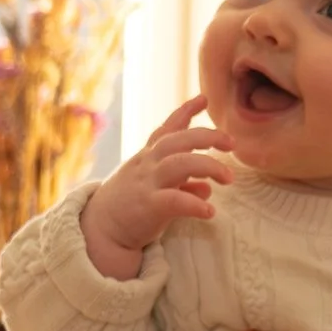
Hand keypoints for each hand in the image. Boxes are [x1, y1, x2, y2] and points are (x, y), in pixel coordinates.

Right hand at [80, 97, 234, 280]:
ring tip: (228, 178)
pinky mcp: (148, 206)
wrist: (100, 232)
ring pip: (180, 164)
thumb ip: (182, 184)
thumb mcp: (154, 188)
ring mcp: (147, 183)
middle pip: (178, 140)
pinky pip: (175, 200)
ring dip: (209, 167)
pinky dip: (195, 203)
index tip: (203, 99)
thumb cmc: (130, 206)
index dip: (184, 112)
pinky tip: (210, 211)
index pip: (166, 129)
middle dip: (207, 136)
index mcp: (148, 157)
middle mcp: (147, 165)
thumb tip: (207, 187)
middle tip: (231, 144)